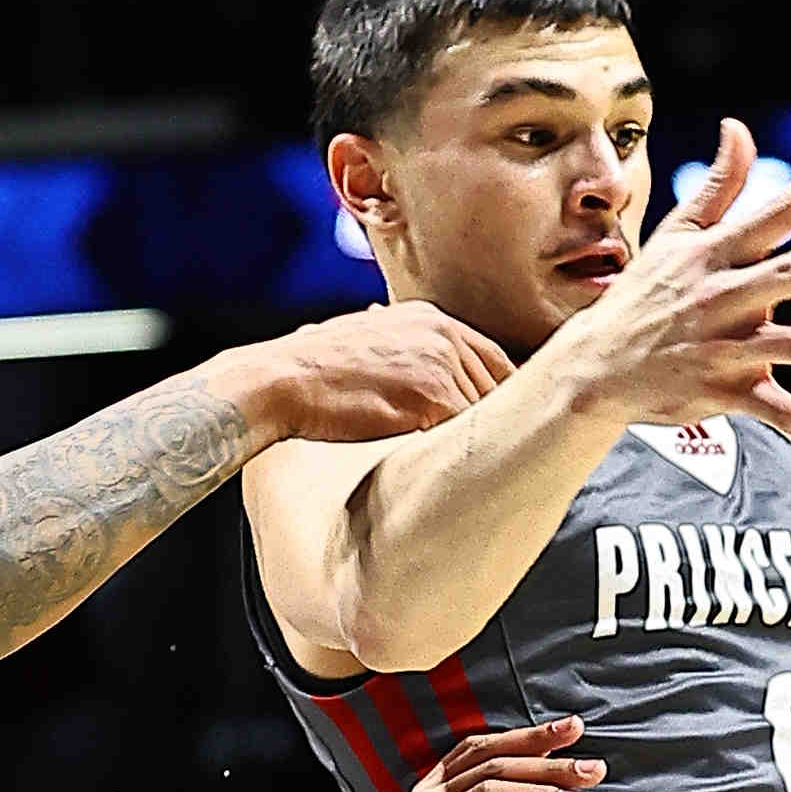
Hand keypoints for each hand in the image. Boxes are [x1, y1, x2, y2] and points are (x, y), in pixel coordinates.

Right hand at [231, 302, 513, 446]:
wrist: (282, 381)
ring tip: (484, 470)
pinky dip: (468, 452)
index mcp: (431, 320)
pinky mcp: (433, 395)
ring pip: (489, 411)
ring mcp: (440, 362)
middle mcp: (443, 334)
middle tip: (505, 457)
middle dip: (501, 422)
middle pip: (500, 386)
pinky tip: (460, 471)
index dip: (503, 396)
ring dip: (482, 441)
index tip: (507, 424)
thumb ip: (407, 352)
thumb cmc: (314, 372)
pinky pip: (470, 430)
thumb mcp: (370, 341)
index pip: (494, 360)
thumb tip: (420, 375)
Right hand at [546, 120, 790, 457]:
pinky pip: (775, 412)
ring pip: (789, 347)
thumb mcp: (675, 234)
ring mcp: (725, 347)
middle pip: (782, 276)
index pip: (770, 216)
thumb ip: (717, 184)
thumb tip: (739, 127)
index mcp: (715, 254)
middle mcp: (723, 298)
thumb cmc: (644, 294)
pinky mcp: (724, 390)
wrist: (596, 367)